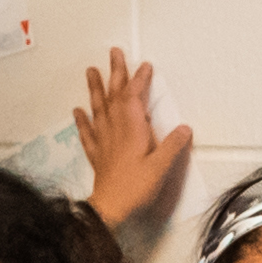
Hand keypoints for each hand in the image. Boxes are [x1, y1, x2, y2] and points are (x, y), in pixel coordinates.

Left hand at [72, 51, 188, 232]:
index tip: (144, 65)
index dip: (139, 79)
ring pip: (98, 108)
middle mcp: (115, 130)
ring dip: (95, 89)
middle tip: (113, 53)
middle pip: (114, 96)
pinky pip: (88, 133)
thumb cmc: (135, 188)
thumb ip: (173, 146)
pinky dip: (82, 120)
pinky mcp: (97, 155)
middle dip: (115, 73)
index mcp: (132, 129)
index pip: (134, 97)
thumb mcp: (161, 167)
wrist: (109, 209)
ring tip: (90, 71)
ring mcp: (104, 142)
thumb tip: (185, 128)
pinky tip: (77, 111)